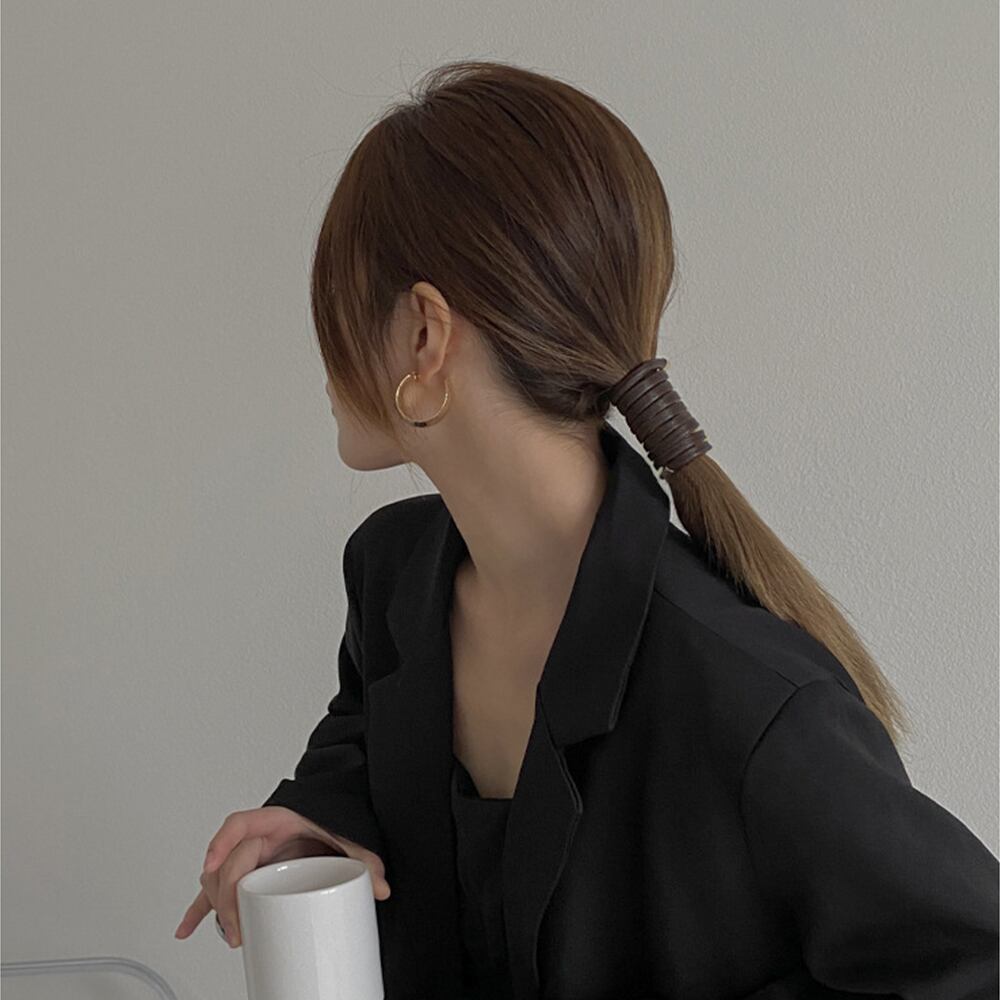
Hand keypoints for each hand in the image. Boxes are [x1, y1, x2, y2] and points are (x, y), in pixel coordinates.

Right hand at [173, 806, 390, 947]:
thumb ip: (365, 859)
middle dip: (226, 896)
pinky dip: (200, 910)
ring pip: (217, 878)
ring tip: (230, 934)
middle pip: (227, 862)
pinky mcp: (246, 874)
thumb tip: (381, 886)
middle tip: (236, 926)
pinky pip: (215, 891)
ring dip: (215, 906)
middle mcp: (257, 837)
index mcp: (275, 820)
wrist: (331, 816)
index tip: (212, 865)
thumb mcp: (347, 835)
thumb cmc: (330, 821)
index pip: (239, 824)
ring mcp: (248, 856)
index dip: (221, 844)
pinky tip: (187, 929)